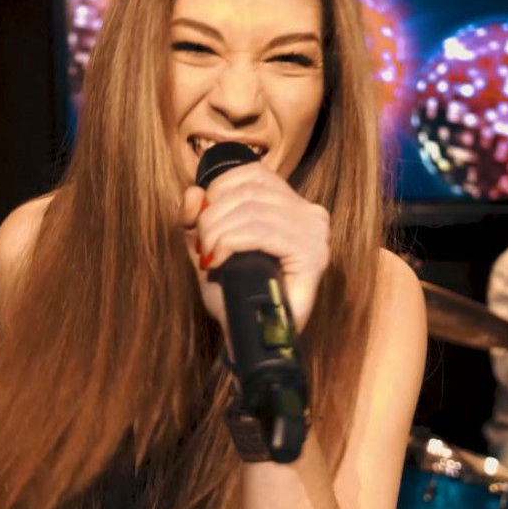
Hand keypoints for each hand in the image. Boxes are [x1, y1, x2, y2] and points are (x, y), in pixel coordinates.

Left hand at [180, 162, 329, 336]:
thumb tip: (193, 192)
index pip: (253, 174)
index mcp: (291, 204)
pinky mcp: (312, 254)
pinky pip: (261, 232)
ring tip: (209, 256)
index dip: (219, 190)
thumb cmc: (233, 290)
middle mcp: (310, 213)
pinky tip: (219, 260)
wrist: (246, 334)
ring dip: (218, 232)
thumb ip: (196, 218)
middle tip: (202, 246)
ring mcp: (315, 233)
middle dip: (212, 217)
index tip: (202, 221)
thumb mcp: (207, 245)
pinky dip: (231, 242)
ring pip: (251, 210)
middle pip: (248, 192)